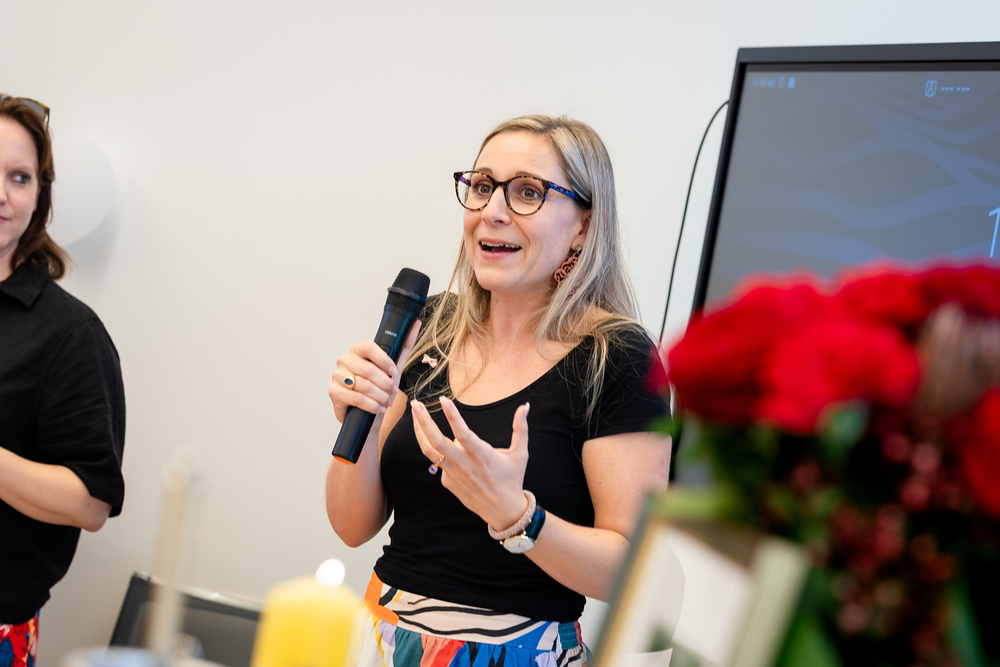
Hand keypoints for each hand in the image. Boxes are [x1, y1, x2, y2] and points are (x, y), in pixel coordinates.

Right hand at [328, 321, 420, 422]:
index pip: (369, 347)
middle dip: (386, 384)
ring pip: (364, 385)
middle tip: (393, 391)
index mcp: (357, 350)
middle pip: (368, 369)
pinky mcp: (334, 392)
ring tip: (386, 401)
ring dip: (380, 396)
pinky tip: (377, 408)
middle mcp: (345, 360)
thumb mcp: (394, 368)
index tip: (393, 372)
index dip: (384, 361)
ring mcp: (337, 376)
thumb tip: (415, 325)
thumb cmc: (378, 388)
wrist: (367, 413)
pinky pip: (356, 398)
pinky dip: (371, 405)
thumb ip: (404, 347)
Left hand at [410, 396, 530, 530]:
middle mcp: (465, 465)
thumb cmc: (513, 479)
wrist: (504, 511)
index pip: (463, 433)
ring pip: (430, 451)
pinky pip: (440, 462)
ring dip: (420, 432)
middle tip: (415, 404)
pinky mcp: (448, 483)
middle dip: (423, 421)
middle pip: (437, 442)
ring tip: (415, 415)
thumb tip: (525, 407)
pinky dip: (441, 451)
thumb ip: (520, 428)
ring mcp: (453, 475)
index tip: (443, 400)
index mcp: (482, 455)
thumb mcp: (520, 454)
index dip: (452, 416)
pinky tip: (449, 448)